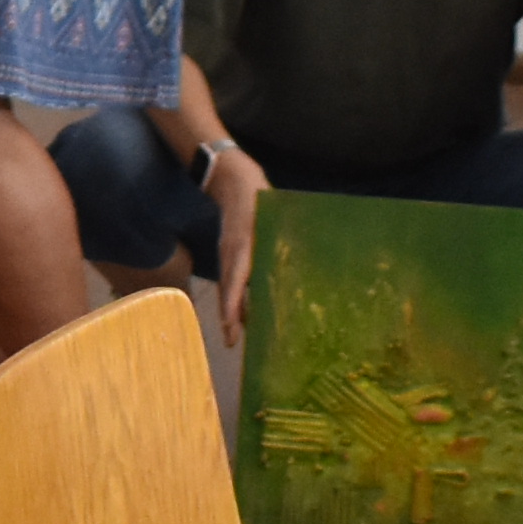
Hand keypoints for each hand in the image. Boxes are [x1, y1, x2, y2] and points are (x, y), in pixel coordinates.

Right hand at [203, 150, 262, 349]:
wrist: (232, 180)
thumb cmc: (256, 198)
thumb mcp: (269, 216)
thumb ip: (277, 239)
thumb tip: (295, 266)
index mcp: (241, 249)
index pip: (233, 284)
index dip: (232, 308)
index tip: (231, 331)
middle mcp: (231, 256)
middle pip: (227, 292)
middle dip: (229, 318)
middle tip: (232, 343)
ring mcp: (227, 255)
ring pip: (228, 288)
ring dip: (231, 311)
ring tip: (236, 334)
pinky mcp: (229, 254)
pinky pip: (230, 280)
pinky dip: (234, 297)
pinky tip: (243, 310)